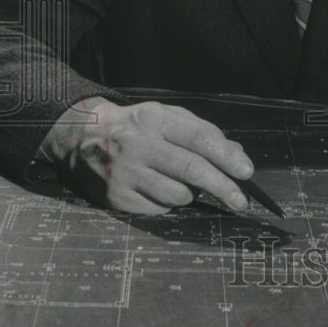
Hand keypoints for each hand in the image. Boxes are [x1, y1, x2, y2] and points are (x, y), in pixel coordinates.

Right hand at [42, 97, 253, 214]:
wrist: (80, 137)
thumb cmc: (135, 127)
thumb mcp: (166, 118)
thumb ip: (202, 132)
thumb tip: (236, 154)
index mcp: (155, 119)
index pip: (199, 138)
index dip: (226, 157)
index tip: (246, 172)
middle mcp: (139, 145)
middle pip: (191, 170)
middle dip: (222, 187)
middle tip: (241, 201)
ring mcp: (126, 173)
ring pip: (177, 194)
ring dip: (191, 194)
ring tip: (183, 183)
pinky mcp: (116, 197)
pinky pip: (158, 208)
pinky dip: (167, 202)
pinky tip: (157, 188)